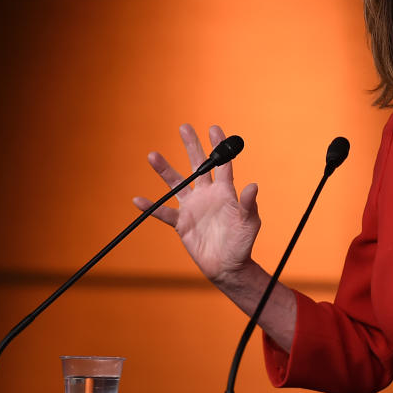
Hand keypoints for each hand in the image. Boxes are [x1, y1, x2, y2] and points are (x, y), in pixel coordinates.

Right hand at [133, 124, 260, 286]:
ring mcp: (193, 207)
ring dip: (165, 171)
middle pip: (198, 166)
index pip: (222, 164)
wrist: (228, 265)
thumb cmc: (242, 241)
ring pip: (177, 184)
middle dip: (192, 147)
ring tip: (153, 155)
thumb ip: (248, 204)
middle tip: (184, 127)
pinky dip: (152, 208)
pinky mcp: (182, 222)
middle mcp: (207, 194)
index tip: (213, 128)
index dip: (218, 147)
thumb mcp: (249, 222)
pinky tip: (138, 201)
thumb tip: (253, 186)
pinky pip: (164, 213)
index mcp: (225, 192)